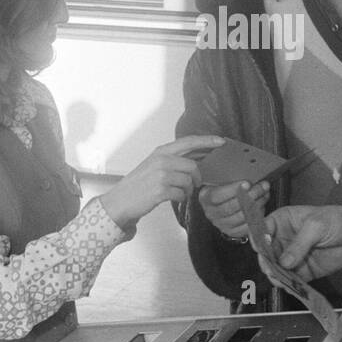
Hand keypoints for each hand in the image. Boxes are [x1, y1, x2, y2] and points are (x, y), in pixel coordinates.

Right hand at [100, 135, 223, 228]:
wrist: (120, 201)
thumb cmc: (139, 184)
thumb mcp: (154, 165)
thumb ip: (174, 160)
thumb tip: (199, 156)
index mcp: (161, 152)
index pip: (189, 142)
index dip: (207, 141)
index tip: (221, 141)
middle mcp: (161, 160)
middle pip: (193, 166)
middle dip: (198, 177)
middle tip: (195, 184)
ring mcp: (160, 176)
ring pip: (189, 181)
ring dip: (188, 190)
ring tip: (179, 193)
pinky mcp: (160, 191)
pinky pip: (182, 194)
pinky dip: (181, 198)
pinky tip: (174, 199)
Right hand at [198, 180, 269, 238]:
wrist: (223, 202)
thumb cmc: (225, 187)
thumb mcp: (222, 180)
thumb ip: (230, 177)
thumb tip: (248, 172)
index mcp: (205, 198)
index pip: (216, 196)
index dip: (232, 190)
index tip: (247, 183)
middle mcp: (211, 213)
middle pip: (230, 207)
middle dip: (250, 196)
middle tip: (262, 186)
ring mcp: (221, 224)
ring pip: (240, 217)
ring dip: (256, 204)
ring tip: (265, 194)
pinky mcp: (232, 232)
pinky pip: (246, 226)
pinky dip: (257, 216)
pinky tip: (262, 205)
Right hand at [265, 205, 341, 282]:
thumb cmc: (337, 220)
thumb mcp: (317, 225)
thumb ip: (300, 243)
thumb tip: (285, 261)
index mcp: (282, 221)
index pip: (262, 229)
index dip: (259, 239)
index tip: (261, 249)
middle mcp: (282, 239)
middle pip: (265, 253)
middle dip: (266, 262)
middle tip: (271, 268)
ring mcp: (290, 256)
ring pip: (274, 268)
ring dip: (275, 275)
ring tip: (280, 279)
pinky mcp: (300, 271)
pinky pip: (289, 280)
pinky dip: (287, 284)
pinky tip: (290, 285)